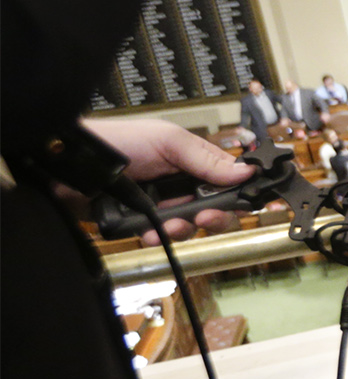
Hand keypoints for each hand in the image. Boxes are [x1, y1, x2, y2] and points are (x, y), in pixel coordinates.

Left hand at [83, 118, 254, 242]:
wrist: (69, 167)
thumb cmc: (118, 143)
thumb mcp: (168, 142)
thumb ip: (206, 160)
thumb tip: (247, 172)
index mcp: (193, 160)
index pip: (229, 180)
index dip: (238, 194)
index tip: (239, 205)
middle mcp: (182, 183)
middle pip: (216, 208)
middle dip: (214, 217)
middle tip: (205, 218)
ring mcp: (163, 204)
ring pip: (191, 226)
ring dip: (184, 229)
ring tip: (168, 225)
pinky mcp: (143, 221)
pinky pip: (162, 236)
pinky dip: (160, 237)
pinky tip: (150, 233)